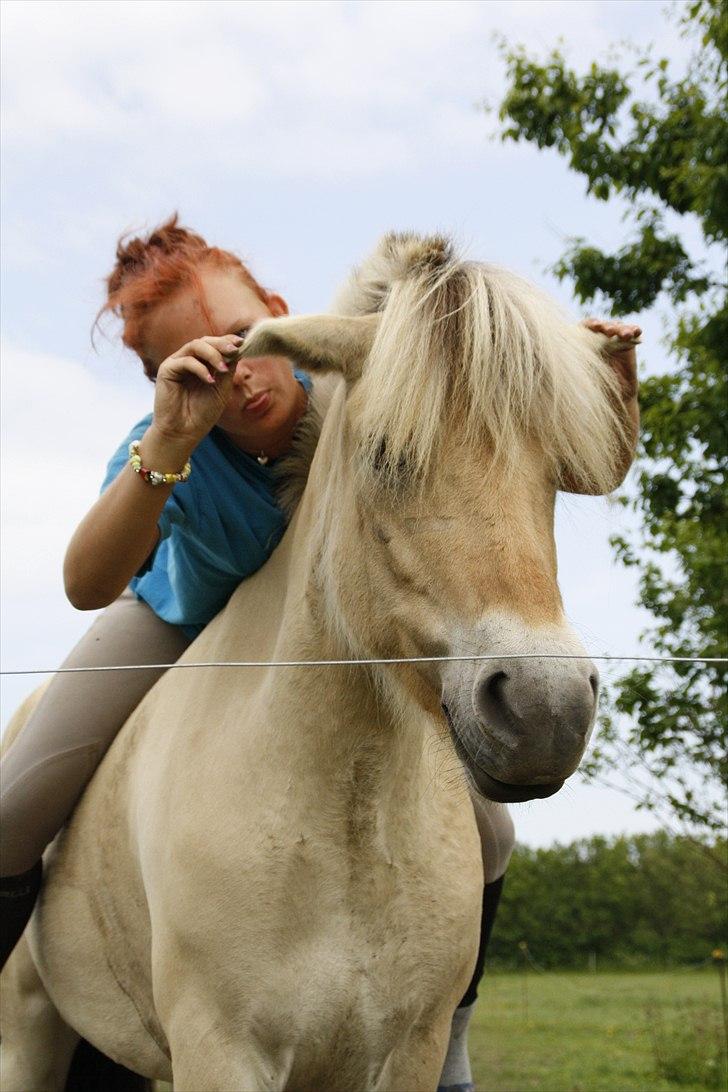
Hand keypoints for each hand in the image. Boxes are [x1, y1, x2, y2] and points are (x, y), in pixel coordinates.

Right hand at [148, 334, 243, 457]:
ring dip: (213, 354)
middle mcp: (188, 360)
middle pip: (204, 341)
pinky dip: (200, 368)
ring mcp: (177, 364)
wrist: (183, 433)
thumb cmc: (202, 413)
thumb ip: (228, 369)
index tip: (242, 342)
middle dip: (221, 343)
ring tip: (223, 368)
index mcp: (201, 364)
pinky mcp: (167, 370)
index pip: (214, 345)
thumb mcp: (222, 389)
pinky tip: (210, 381)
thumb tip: (238, 349)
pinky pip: (185, 361)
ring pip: (195, 346)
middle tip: (234, 349)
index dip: (227, 340)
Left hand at [583, 318, 640, 400]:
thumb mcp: (586, 371)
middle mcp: (599, 336)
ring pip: (617, 327)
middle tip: (608, 331)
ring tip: (625, 335)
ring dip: (621, 329)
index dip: (590, 324)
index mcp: (585, 341)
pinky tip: (636, 331)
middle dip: (606, 327)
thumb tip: (573, 351)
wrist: (614, 394)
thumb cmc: (595, 384)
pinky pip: (631, 332)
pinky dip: (634, 330)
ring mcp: (614, 338)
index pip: (586, 326)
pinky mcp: (627, 342)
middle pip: (603, 325)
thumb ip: (583, 358)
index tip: (595, 327)